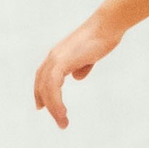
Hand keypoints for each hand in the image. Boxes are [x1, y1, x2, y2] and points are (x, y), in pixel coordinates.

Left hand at [33, 12, 122, 128]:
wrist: (107, 26)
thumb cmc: (102, 37)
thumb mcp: (89, 56)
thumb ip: (81, 66)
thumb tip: (76, 77)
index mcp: (58, 56)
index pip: (43, 77)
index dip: (41, 92)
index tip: (41, 106)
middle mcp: (52, 57)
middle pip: (42, 85)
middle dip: (47, 103)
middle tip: (57, 119)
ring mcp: (55, 58)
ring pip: (46, 88)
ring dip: (53, 108)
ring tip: (63, 122)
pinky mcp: (61, 61)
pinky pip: (53, 86)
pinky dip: (56, 101)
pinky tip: (62, 112)